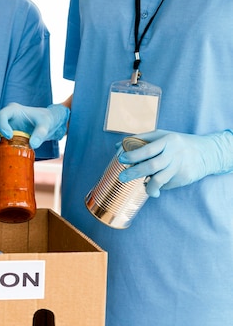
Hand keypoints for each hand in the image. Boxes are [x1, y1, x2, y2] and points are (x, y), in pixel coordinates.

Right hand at [0, 103, 69, 155]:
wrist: (44, 124)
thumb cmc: (44, 120)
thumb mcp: (45, 124)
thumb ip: (40, 133)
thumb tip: (33, 144)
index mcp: (12, 110)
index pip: (1, 115)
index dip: (2, 125)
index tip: (9, 136)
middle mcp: (4, 117)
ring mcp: (0, 126)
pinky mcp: (0, 135)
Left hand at [118, 129, 232, 196]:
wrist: (208, 152)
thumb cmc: (177, 143)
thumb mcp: (162, 136)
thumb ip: (140, 140)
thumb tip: (117, 146)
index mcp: (167, 140)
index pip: (147, 149)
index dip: (133, 155)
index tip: (121, 159)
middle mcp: (174, 154)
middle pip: (152, 166)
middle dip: (134, 173)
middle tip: (122, 178)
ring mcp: (179, 167)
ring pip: (159, 180)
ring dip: (148, 187)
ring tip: (145, 189)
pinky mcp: (184, 178)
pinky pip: (166, 185)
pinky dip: (159, 187)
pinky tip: (158, 187)